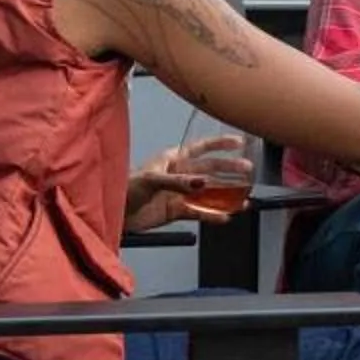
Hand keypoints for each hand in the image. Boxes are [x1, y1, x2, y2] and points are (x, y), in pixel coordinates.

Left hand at [125, 134, 250, 228]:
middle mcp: (179, 174)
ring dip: (225, 195)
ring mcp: (179, 193)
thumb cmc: (125, 188)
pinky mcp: (176, 211)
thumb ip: (178, 181)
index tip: (239, 143)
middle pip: (210, 170)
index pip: (201, 148)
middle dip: (229, 170)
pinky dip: (212, 215)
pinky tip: (225, 217)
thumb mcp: (151, 180)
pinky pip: (199, 212)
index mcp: (172, 159)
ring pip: (208, 193)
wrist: (112, 213)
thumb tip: (202, 183)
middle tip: (247, 172)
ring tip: (244, 199)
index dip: (220, 144)